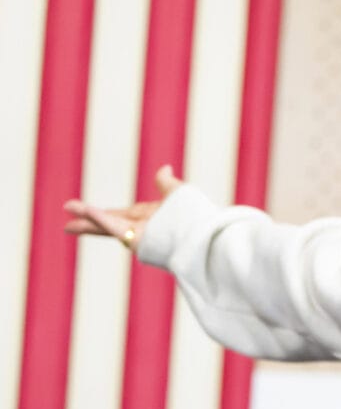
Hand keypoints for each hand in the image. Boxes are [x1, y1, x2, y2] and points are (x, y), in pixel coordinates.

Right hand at [63, 165, 183, 251]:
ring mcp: (138, 235)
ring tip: (67, 225)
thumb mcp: (176, 193)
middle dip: (87, 223)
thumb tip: (165, 168)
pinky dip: (102, 219)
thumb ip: (165, 183)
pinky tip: (87, 211)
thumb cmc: (195, 216)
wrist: (203, 233)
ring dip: (88, 223)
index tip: (84, 210)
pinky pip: (117, 229)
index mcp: (146, 218)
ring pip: (108, 228)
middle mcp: (140, 228)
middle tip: (68, 225)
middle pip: (108, 224)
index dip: (101, 213)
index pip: (118, 215)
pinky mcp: (138, 240)